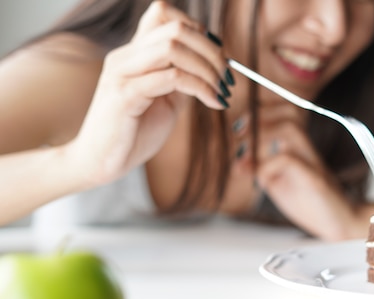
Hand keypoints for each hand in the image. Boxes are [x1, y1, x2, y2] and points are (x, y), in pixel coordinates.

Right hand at [66, 1, 229, 185]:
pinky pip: (171, 78)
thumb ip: (182, 80)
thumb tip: (213, 67)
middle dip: (211, 51)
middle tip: (227, 78)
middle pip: (175, 28)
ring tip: (221, 91)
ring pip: (173, 48)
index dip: (198, 29)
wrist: (100, 163)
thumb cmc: (133, 133)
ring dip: (207, 68)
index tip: (219, 57)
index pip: (164, 13)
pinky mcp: (124, 95)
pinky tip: (213, 102)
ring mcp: (122, 73)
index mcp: (134, 54)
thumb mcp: (166, 101)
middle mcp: (125, 56)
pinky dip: (200, 88)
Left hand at [233, 103, 366, 239]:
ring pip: (291, 129)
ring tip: (244, 156)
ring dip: (262, 138)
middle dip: (260, 117)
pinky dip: (267, 166)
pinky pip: (289, 159)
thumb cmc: (311, 204)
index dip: (259, 113)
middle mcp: (308, 149)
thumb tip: (238, 162)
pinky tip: (260, 181)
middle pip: (289, 111)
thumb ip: (261, 170)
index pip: (283, 113)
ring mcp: (313, 162)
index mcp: (300, 148)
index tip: (238, 130)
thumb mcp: (279, 185)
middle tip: (239, 134)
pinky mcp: (315, 179)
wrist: (341, 223)